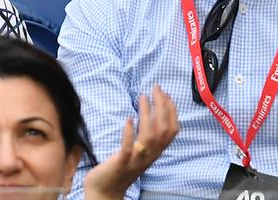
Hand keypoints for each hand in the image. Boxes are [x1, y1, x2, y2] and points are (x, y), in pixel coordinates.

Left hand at [83, 85, 178, 199]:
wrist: (106, 190)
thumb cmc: (121, 167)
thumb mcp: (139, 151)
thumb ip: (146, 136)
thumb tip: (149, 113)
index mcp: (155, 152)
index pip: (171, 130)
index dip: (171, 111)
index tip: (166, 93)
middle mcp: (150, 156)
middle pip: (164, 130)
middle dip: (162, 106)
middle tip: (156, 88)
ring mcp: (136, 160)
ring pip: (149, 137)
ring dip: (147, 114)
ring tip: (142, 97)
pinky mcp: (121, 164)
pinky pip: (128, 149)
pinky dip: (129, 133)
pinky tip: (128, 119)